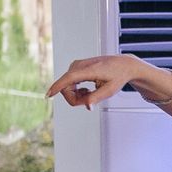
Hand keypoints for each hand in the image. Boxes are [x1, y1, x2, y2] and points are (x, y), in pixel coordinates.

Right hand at [47, 54, 168, 108]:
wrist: (123, 65)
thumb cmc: (118, 76)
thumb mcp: (110, 90)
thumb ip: (97, 98)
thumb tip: (87, 106)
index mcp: (89, 70)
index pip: (69, 78)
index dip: (57, 87)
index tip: (48, 95)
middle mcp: (79, 65)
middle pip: (66, 87)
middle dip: (75, 99)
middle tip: (89, 102)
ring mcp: (76, 65)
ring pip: (66, 86)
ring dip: (76, 95)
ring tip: (90, 94)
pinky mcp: (76, 67)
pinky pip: (69, 83)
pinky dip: (76, 90)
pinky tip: (86, 90)